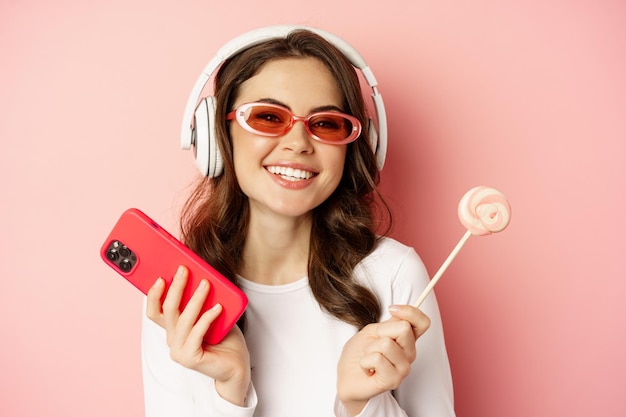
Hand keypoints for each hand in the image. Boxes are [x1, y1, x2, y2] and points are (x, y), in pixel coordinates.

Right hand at [146, 265, 249, 405]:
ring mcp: (179, 351)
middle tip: (184, 270)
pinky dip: (208, 317)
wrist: (236, 366)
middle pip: (167, 310)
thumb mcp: (211, 314)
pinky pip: (197, 332)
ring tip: (206, 284)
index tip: (161, 276)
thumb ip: (201, 302)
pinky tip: (219, 307)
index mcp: (172, 329)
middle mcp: (172, 340)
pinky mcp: (190, 358)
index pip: (154, 311)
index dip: (154, 294)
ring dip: (195, 299)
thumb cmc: (224, 339)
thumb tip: (200, 277)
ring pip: (183, 319)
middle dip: (176, 287)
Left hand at [336, 305, 429, 415]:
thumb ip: (390, 323)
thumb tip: (400, 312)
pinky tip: (367, 369)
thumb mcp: (373, 330)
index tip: (392, 309)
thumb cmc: (359, 353)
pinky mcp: (394, 380)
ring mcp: (404, 368)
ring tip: (369, 358)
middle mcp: (409, 353)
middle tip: (373, 344)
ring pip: (386, 344)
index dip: (410, 312)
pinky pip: (377, 359)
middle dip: (381, 331)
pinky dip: (365, 361)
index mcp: (407, 339)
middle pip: (404, 328)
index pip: (423, 322)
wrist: (348, 376)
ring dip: (370, 348)